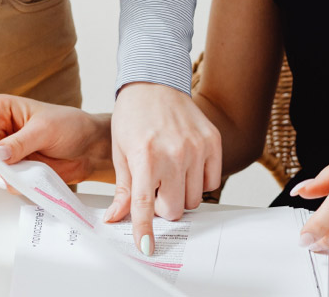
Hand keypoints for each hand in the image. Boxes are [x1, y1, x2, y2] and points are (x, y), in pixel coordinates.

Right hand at [0, 94, 111, 187]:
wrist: (90, 148)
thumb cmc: (71, 126)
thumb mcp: (45, 130)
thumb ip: (19, 143)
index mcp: (0, 109)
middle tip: (2, 173)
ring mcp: (4, 150)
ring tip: (17, 177)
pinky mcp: (13, 168)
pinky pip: (0, 179)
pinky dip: (9, 183)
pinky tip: (25, 180)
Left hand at [104, 82, 221, 256]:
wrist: (154, 82)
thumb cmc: (133, 115)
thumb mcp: (120, 152)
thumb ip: (123, 189)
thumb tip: (115, 218)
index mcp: (145, 157)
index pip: (145, 205)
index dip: (145, 231)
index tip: (147, 247)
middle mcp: (173, 153)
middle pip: (174, 208)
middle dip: (163, 207)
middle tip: (154, 190)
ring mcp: (196, 147)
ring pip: (194, 198)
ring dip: (181, 195)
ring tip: (169, 175)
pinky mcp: (212, 141)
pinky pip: (212, 181)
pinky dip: (200, 181)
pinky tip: (186, 167)